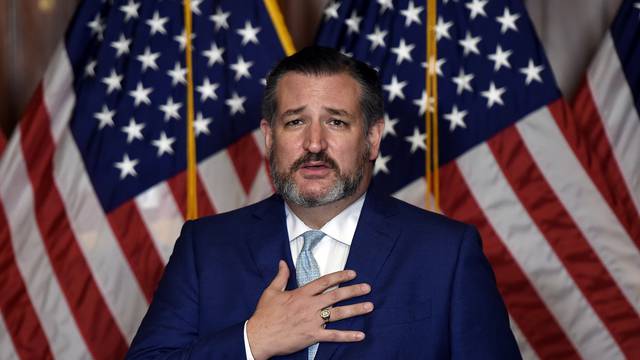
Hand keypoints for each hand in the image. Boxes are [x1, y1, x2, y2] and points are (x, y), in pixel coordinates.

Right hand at [246, 260, 372, 359]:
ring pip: (338, 314)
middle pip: (336, 296)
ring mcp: (312, 321)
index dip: (340, 276)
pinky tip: (360, 335)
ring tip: (369, 306)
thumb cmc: (264, 314)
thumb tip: (282, 262)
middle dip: (353, 291)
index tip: (352, 273)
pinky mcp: (312, 336)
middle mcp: (310, 306)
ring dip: (355, 310)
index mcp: (301, 294)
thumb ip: (281, 276)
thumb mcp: (271, 291)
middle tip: (367, 287)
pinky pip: (333, 336)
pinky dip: (348, 336)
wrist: (259, 336)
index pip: (324, 282)